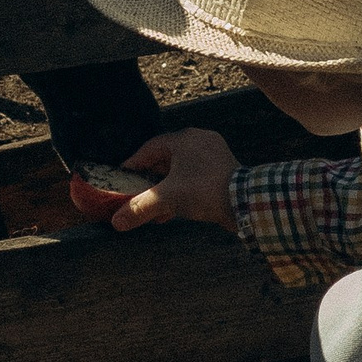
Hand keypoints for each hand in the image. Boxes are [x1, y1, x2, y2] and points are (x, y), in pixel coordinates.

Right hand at [67, 128, 239, 234]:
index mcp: (184, 139)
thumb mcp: (166, 198)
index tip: (122, 177)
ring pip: (181, 171)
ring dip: (165, 189)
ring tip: (153, 208)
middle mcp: (199, 141)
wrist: (245, 202)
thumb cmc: (204, 190)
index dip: (133, 164)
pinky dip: (181, 192)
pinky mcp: (223, 171)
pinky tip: (172, 212)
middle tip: (136, 193)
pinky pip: (195, 178)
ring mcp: (214, 155)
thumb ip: (139, 208)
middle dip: (150, 180)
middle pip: (165, 159)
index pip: (150, 148)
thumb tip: (116, 221)